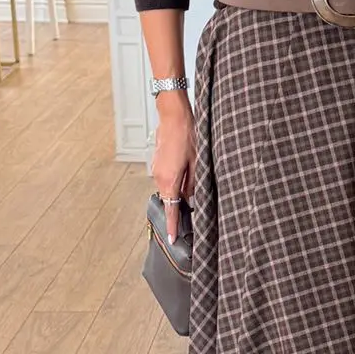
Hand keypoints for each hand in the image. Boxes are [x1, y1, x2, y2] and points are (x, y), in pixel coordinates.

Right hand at [151, 96, 195, 243]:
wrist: (173, 115)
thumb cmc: (187, 135)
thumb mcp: (198, 162)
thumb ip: (194, 184)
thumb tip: (192, 198)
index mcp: (169, 181)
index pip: (170, 210)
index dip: (172, 225)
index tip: (171, 239)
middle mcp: (159, 177)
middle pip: (170, 199)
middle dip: (179, 207)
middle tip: (191, 213)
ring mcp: (156, 170)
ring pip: (169, 188)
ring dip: (179, 190)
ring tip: (193, 183)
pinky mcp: (158, 162)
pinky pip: (167, 178)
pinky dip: (175, 180)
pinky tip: (187, 172)